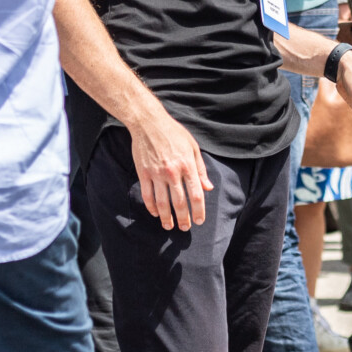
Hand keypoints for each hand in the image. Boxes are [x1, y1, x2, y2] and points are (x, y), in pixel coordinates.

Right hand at [129, 108, 213, 230]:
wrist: (148, 122)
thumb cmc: (174, 133)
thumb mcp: (192, 147)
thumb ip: (200, 169)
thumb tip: (208, 187)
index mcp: (187, 165)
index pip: (196, 194)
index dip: (199, 211)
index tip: (199, 221)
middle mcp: (173, 172)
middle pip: (180, 202)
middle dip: (183, 219)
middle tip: (185, 228)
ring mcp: (156, 173)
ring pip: (162, 203)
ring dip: (166, 218)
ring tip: (169, 226)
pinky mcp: (143, 173)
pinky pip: (147, 195)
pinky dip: (151, 207)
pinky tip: (155, 214)